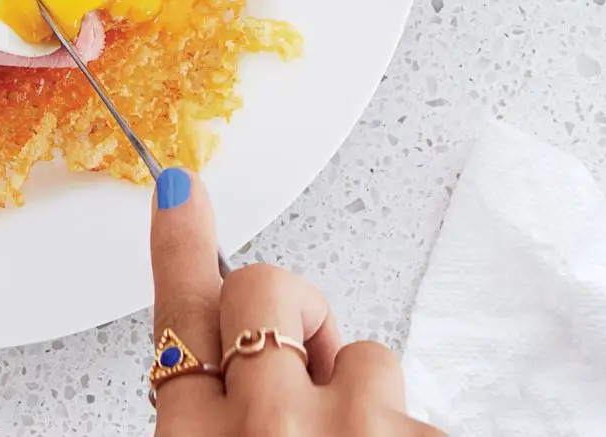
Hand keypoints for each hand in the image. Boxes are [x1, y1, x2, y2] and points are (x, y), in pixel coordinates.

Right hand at [149, 169, 443, 434]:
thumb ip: (212, 420)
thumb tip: (236, 358)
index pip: (180, 312)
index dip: (181, 242)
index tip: (181, 192)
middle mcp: (268, 424)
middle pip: (264, 290)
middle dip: (294, 313)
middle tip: (313, 375)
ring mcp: (352, 430)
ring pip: (365, 357)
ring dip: (368, 407)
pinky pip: (425, 417)